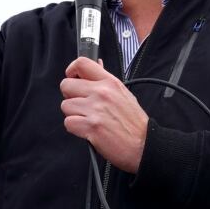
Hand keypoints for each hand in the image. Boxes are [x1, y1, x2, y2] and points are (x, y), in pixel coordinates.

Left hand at [60, 57, 148, 172]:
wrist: (144, 145)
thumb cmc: (134, 123)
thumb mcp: (124, 94)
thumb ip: (106, 81)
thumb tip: (96, 64)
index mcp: (110, 82)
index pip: (82, 63)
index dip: (71, 70)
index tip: (73, 78)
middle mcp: (101, 93)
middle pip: (66, 85)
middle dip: (70, 96)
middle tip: (81, 105)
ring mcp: (95, 109)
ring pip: (65, 105)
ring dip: (73, 114)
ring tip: (88, 119)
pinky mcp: (91, 126)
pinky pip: (68, 122)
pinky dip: (75, 128)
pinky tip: (87, 130)